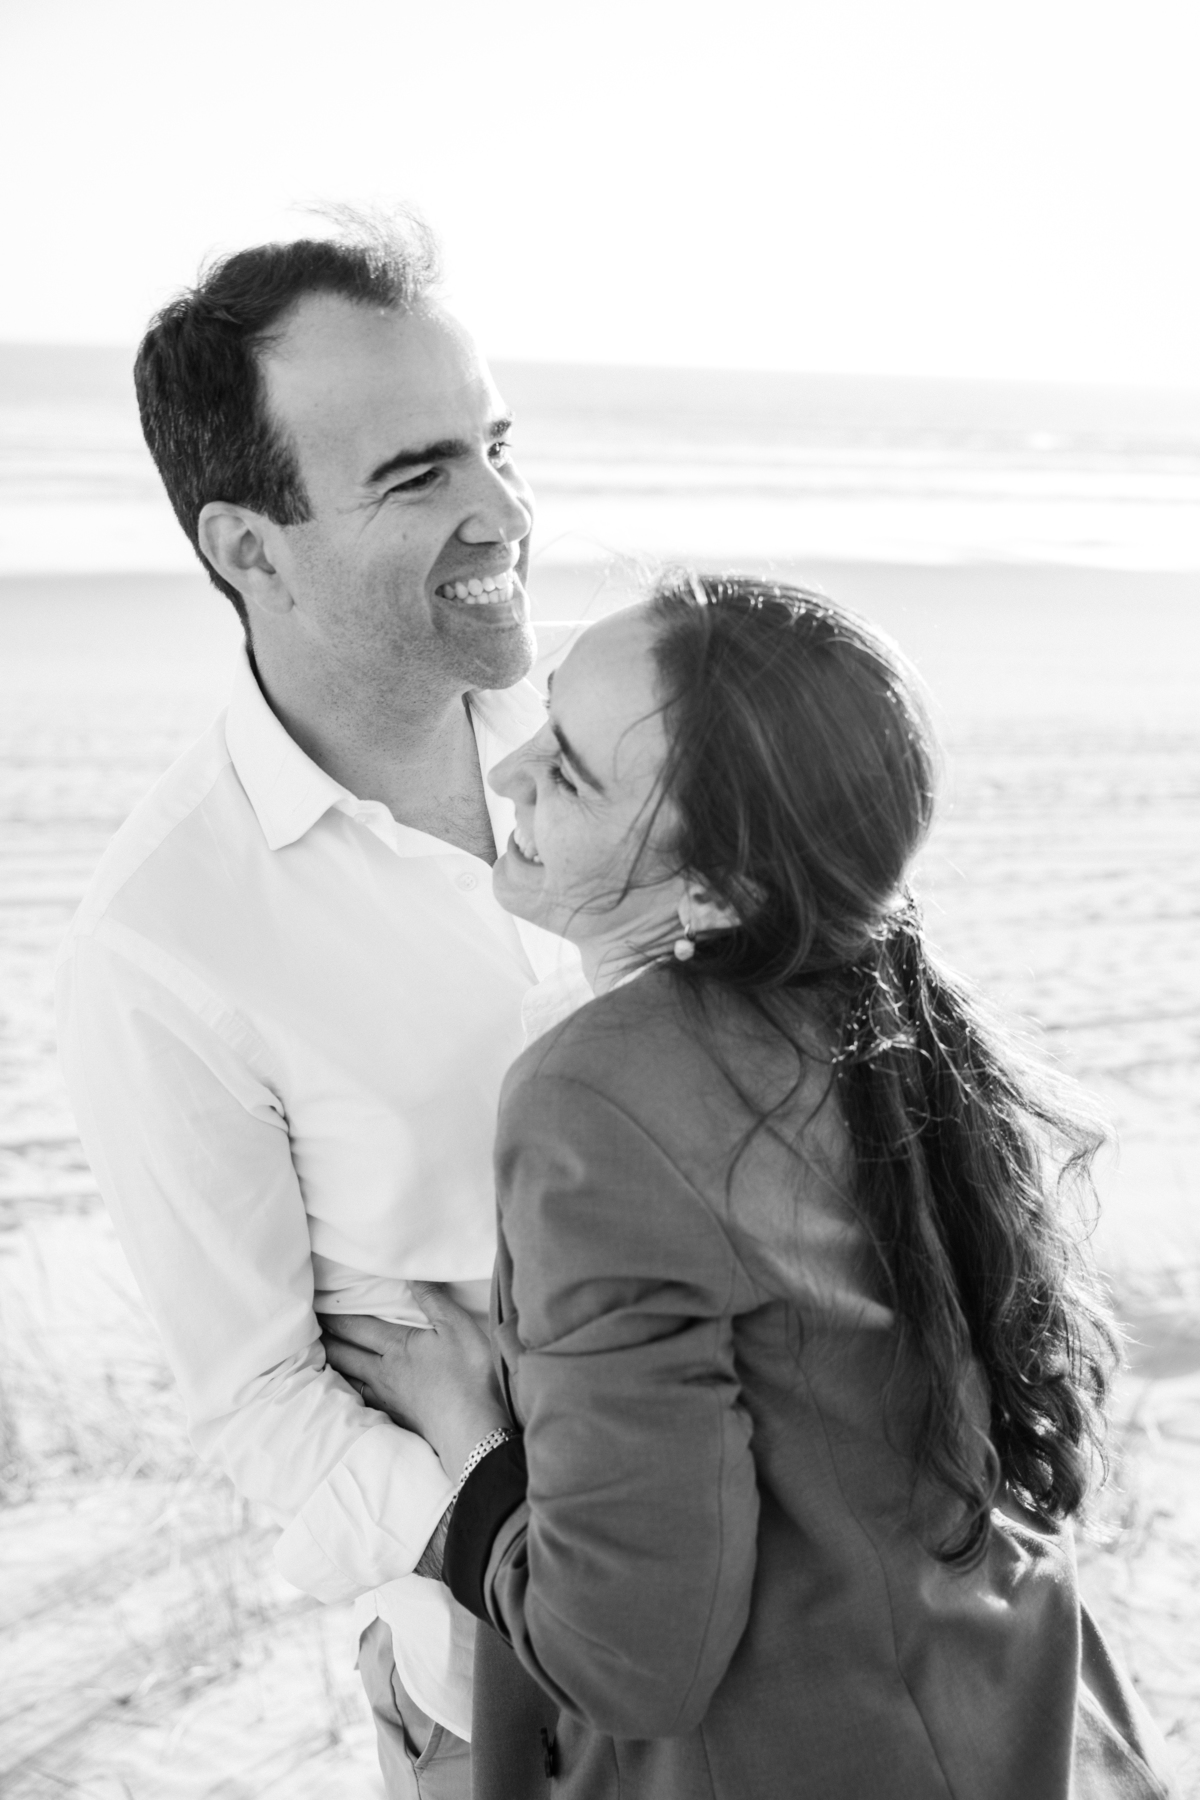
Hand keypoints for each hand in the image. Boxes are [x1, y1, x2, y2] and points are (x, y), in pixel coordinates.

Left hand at [319, 1283, 508, 1482]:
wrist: (473, 1429)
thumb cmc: (468, 1374)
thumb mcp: (457, 1327)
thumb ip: (433, 1300)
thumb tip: (412, 1274)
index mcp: (396, 1347)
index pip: (356, 1328)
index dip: (335, 1316)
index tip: (317, 1307)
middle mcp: (383, 1373)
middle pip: (344, 1354)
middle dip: (326, 1340)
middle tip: (309, 1330)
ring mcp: (387, 1399)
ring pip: (348, 1380)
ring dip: (333, 1367)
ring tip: (322, 1357)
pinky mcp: (395, 1418)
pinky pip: (361, 1401)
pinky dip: (348, 1392)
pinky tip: (350, 1393)